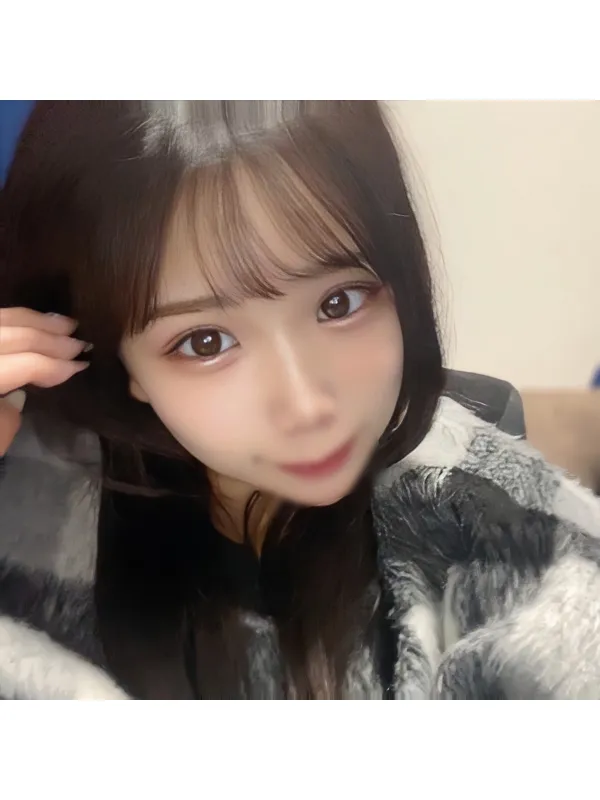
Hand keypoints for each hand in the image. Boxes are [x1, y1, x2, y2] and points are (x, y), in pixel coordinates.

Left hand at [0, 307, 90, 455]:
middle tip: (81, 342)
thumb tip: (17, 397)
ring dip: (34, 320)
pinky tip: (31, 322)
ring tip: (64, 324)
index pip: (24, 364)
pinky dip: (10, 318)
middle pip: (10, 334)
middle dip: (50, 336)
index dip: (56, 364)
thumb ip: (7, 419)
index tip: (82, 367)